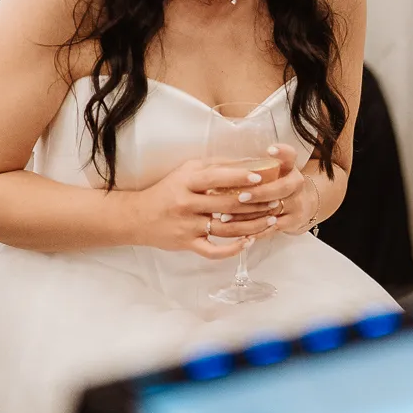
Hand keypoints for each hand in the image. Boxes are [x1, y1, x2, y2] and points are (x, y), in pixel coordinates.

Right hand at [134, 156, 285, 258]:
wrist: (137, 217)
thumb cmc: (167, 190)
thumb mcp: (185, 171)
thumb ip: (213, 166)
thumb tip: (245, 162)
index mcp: (186, 182)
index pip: (216, 178)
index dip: (239, 177)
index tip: (259, 177)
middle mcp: (186, 203)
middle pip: (226, 205)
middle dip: (254, 203)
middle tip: (274, 200)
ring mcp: (187, 226)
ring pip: (225, 228)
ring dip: (251, 225)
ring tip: (270, 220)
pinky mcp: (187, 244)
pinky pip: (213, 251)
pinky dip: (232, 249)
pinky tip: (248, 242)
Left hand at [234, 145, 314, 231]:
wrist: (304, 204)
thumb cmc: (279, 183)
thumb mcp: (275, 170)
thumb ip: (255, 165)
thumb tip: (219, 163)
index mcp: (290, 168)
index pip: (290, 156)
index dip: (281, 152)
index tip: (269, 149)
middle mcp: (296, 185)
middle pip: (281, 189)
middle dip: (260, 193)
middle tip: (240, 197)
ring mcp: (296, 205)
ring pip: (272, 211)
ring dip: (248, 216)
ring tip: (226, 217)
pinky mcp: (293, 222)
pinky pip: (271, 228)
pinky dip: (254, 231)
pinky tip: (238, 232)